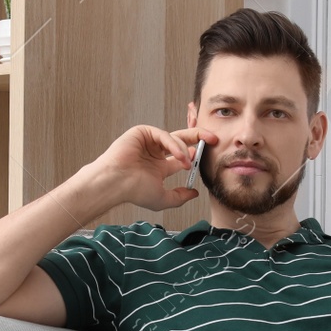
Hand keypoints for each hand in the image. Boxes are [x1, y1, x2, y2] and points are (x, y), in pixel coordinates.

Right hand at [89, 124, 219, 211]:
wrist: (116, 184)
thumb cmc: (134, 191)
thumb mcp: (163, 198)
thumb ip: (180, 196)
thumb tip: (195, 193)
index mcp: (159, 166)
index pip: (182, 156)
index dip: (195, 155)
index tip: (207, 156)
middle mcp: (155, 152)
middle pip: (182, 140)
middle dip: (199, 138)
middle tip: (214, 139)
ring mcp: (148, 141)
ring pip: (174, 139)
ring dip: (184, 150)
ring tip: (187, 164)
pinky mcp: (142, 133)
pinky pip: (163, 134)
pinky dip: (173, 144)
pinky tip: (179, 156)